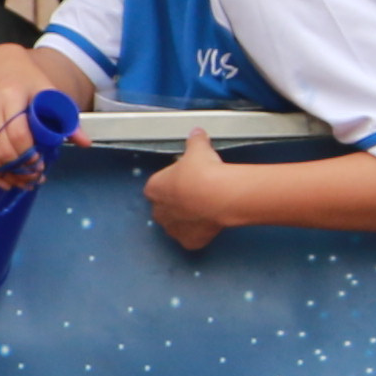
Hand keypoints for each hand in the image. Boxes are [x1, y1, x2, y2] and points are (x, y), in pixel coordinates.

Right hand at [0, 45, 71, 174]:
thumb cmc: (24, 77)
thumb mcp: (47, 90)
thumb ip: (66, 117)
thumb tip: (85, 142)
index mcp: (10, 95)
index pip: (17, 134)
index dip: (29, 154)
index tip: (39, 162)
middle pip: (2, 149)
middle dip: (20, 168)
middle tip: (34, 174)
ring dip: (6, 173)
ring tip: (23, 178)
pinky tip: (6, 177)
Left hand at [143, 142, 239, 258]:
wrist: (220, 196)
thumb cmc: (203, 173)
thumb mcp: (198, 149)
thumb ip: (195, 141)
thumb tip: (197, 134)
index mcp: (155, 188)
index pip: (156, 186)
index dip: (170, 183)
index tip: (183, 179)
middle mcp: (159, 211)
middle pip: (163, 208)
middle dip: (176, 203)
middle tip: (194, 193)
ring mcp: (174, 228)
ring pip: (176, 225)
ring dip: (186, 219)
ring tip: (204, 209)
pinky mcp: (190, 241)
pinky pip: (192, 238)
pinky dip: (199, 233)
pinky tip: (210, 223)